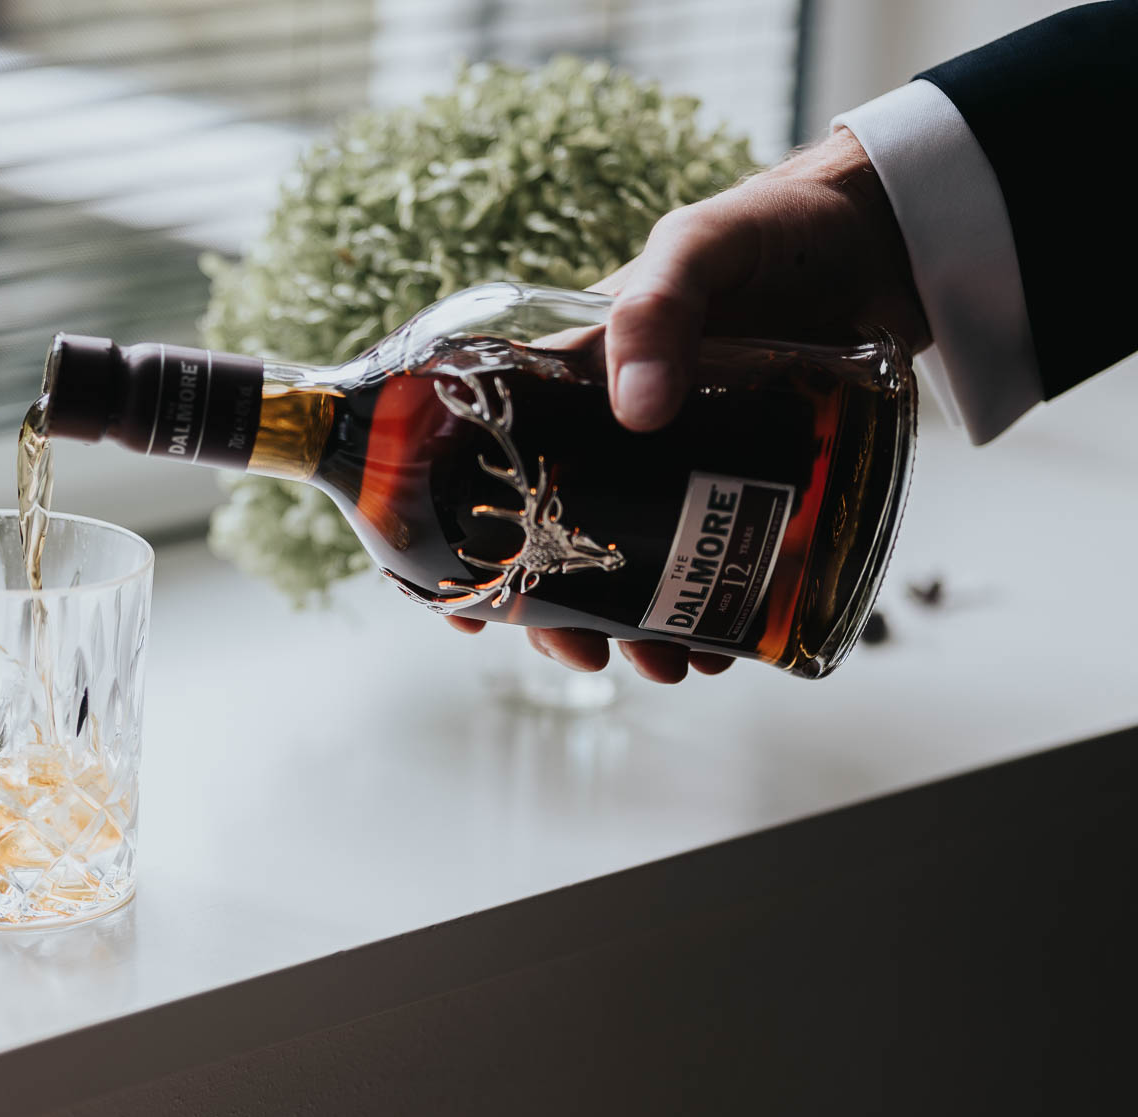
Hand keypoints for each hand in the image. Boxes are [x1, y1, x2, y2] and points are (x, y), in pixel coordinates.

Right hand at [453, 130, 928, 682]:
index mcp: (571, 378)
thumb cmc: (768, 228)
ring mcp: (681, 459)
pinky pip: (715, 555)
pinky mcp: (747, 476)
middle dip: (561, 611)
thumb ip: (657, 310)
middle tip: (587, 657)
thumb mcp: (697, 247)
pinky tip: (721, 640)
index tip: (465, 611)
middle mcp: (613, 430)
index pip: (487, 460)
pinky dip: (711, 605)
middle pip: (558, 535)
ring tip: (666, 665)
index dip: (461, 535)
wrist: (879, 235)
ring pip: (635, 559)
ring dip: (638, 624)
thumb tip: (636, 412)